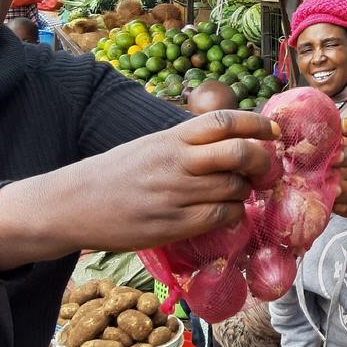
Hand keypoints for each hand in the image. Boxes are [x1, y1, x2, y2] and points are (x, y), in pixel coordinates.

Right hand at [0, 110, 279, 269]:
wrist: (73, 204)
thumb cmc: (116, 173)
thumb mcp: (151, 145)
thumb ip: (188, 143)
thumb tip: (234, 141)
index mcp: (171, 137)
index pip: (223, 121)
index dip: (256, 124)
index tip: (273, 131)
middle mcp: (176, 162)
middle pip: (239, 154)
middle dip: (262, 161)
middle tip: (265, 169)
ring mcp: (175, 194)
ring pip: (234, 189)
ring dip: (244, 192)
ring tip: (236, 193)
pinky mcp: (172, 225)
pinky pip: (220, 217)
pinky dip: (232, 215)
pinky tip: (225, 213)